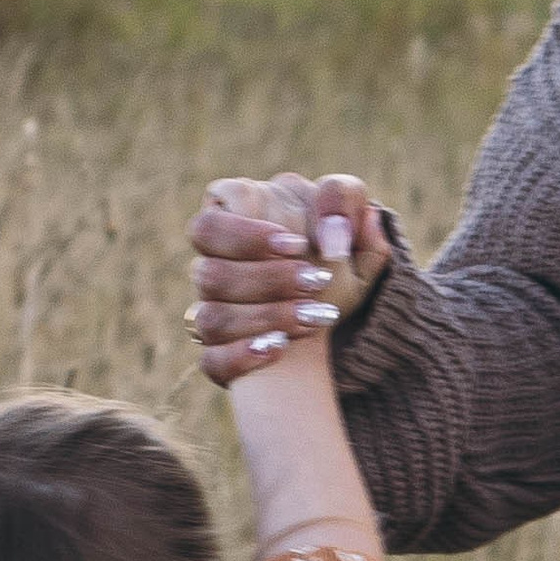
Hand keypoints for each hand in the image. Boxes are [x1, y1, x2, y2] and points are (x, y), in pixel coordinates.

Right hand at [188, 171, 390, 387]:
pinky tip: (280, 347)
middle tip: (317, 280)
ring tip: (317, 316)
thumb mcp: (350, 220)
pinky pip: (212, 360)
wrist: (338, 310)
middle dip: (266, 279)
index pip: (213, 217)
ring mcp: (213, 311)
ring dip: (268, 316)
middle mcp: (216, 266)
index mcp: (240, 221)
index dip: (246, 234)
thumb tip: (332, 232)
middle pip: (209, 273)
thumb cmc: (338, 255)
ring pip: (211, 318)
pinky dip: (242, 355)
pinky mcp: (220, 353)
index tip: (298, 245)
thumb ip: (344, 200)